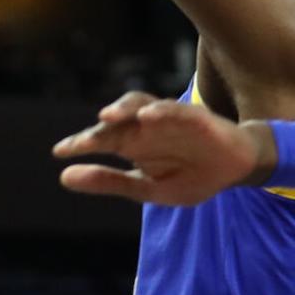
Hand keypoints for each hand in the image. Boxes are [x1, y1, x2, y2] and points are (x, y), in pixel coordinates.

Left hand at [52, 92, 264, 204]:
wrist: (235, 168)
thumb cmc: (192, 175)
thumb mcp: (150, 188)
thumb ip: (110, 181)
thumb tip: (64, 176)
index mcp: (134, 144)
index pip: (102, 139)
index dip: (80, 144)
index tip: (59, 152)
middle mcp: (146, 127)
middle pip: (117, 123)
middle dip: (98, 132)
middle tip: (80, 143)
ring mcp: (169, 120)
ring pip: (140, 105)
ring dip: (123, 109)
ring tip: (106, 117)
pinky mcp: (194, 116)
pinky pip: (175, 110)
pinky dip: (161, 110)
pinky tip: (148, 117)